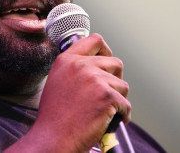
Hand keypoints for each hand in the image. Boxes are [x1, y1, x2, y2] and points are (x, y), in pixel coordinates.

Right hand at [7, 33, 130, 151]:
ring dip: (118, 99)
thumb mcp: (57, 82)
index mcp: (67, 60)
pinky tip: (109, 122)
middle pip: (114, 62)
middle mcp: (80, 65)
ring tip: (104, 112)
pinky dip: (122, 115)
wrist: (53, 138)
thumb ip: (74, 70)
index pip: (94, 41)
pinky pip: (125, 104)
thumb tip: (94, 67)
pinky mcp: (107, 96)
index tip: (107, 61)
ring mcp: (95, 79)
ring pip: (122, 85)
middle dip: (115, 79)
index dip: (105, 51)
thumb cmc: (54, 117)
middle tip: (109, 94)